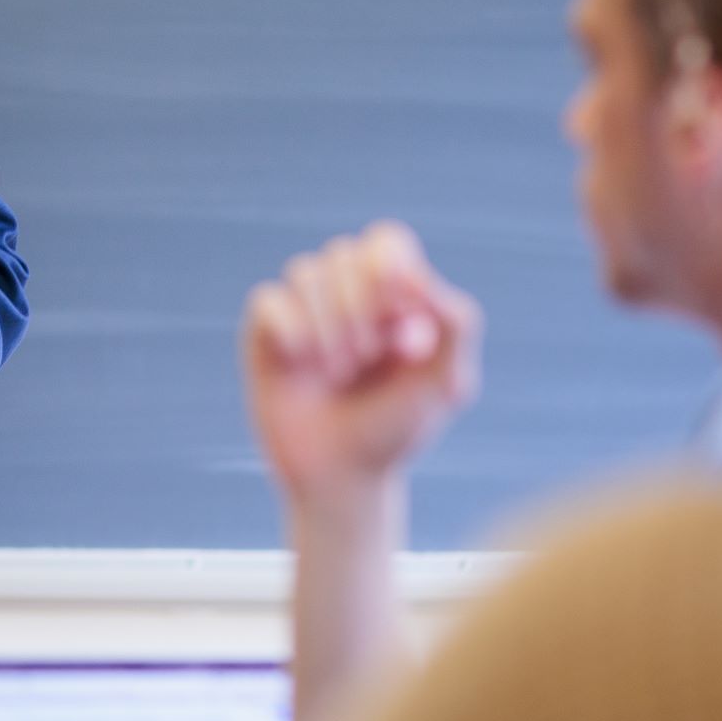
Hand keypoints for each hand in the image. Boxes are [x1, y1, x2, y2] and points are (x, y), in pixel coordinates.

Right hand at [241, 221, 482, 510]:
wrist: (343, 478)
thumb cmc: (397, 428)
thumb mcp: (447, 382)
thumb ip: (456, 323)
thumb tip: (417, 278)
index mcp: (391, 297)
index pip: (385, 242)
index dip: (390, 266)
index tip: (401, 313)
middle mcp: (343, 296)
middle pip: (344, 252)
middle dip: (360, 303)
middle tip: (368, 356)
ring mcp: (301, 313)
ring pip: (305, 271)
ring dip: (328, 324)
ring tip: (338, 372)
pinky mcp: (265, 335)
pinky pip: (268, 299)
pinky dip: (291, 328)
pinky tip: (302, 364)